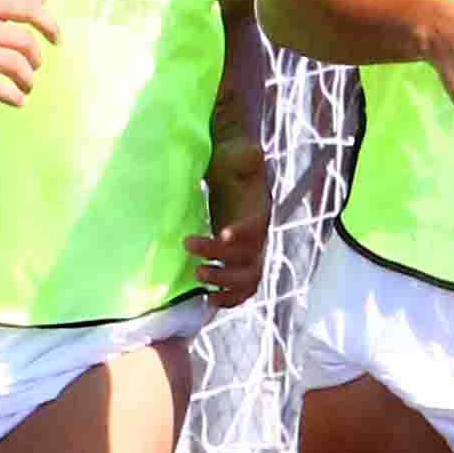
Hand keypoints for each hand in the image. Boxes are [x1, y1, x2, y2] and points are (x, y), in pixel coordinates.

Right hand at [0, 0, 58, 105]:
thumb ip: (7, 3)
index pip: (28, 8)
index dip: (50, 25)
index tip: (57, 40)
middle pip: (24, 42)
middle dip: (36, 60)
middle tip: (34, 68)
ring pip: (14, 66)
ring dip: (27, 80)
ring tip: (26, 87)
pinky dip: (12, 96)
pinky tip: (18, 101)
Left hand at [197, 134, 272, 306]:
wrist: (233, 172)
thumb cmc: (231, 162)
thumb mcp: (236, 153)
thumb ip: (244, 155)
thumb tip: (253, 154)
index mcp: (258, 209)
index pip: (256, 226)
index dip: (242, 233)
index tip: (222, 235)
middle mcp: (258, 234)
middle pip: (249, 258)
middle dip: (224, 264)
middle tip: (195, 261)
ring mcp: (250, 251)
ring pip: (248, 278)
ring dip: (224, 284)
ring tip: (197, 278)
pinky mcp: (238, 261)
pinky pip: (242, 288)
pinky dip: (228, 298)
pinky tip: (207, 299)